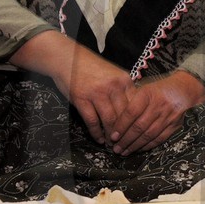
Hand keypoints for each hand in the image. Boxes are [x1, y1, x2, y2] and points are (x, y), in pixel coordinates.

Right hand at [13, 31, 136, 144]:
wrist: (68, 58)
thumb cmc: (92, 68)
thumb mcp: (114, 74)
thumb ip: (125, 90)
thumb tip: (136, 111)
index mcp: (125, 80)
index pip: (136, 106)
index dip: (136, 123)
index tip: (136, 134)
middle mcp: (114, 86)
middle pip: (124, 116)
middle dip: (125, 133)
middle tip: (125, 145)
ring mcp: (97, 93)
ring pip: (110, 121)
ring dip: (111, 136)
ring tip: (112, 145)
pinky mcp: (82, 99)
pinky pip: (92, 121)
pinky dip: (96, 133)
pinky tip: (99, 139)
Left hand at [109, 70, 204, 153]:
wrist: (183, 90)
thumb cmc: (158, 90)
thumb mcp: (144, 89)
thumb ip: (131, 103)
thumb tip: (114, 121)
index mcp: (147, 94)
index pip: (131, 112)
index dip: (121, 126)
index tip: (113, 136)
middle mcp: (158, 105)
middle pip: (139, 126)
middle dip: (126, 140)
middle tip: (116, 148)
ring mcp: (167, 116)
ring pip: (148, 135)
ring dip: (135, 146)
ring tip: (124, 152)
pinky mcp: (174, 125)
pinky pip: (159, 138)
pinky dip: (147, 146)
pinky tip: (138, 149)